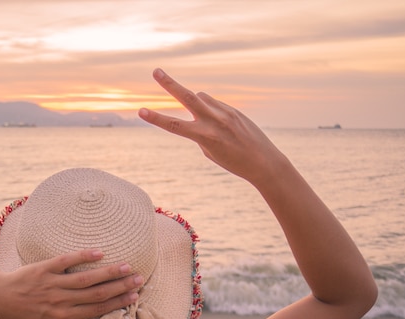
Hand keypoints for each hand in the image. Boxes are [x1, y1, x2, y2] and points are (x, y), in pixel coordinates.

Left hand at [0, 249, 143, 318]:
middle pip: (96, 292)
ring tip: (126, 266)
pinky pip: (66, 261)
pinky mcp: (44, 268)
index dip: (117, 302)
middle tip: (138, 279)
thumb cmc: (30, 316)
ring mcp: (53, 283)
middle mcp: (61, 300)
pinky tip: (99, 253)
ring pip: (85, 278)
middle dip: (120, 286)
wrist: (3, 298)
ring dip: (108, 272)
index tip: (135, 296)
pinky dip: (82, 256)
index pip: (97, 308)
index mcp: (65, 316)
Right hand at [138, 68, 286, 186]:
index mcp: (205, 137)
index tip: (140, 110)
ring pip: (201, 98)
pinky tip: (221, 125)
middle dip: (170, 84)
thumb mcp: (210, 151)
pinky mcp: (234, 110)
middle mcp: (215, 121)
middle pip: (188, 97)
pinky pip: (214, 103)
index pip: (174, 126)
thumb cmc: (233, 162)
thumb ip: (200, 130)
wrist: (264, 162)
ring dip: (196, 103)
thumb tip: (198, 108)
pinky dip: (210, 109)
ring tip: (208, 124)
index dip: (155, 118)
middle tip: (156, 71)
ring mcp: (225, 113)